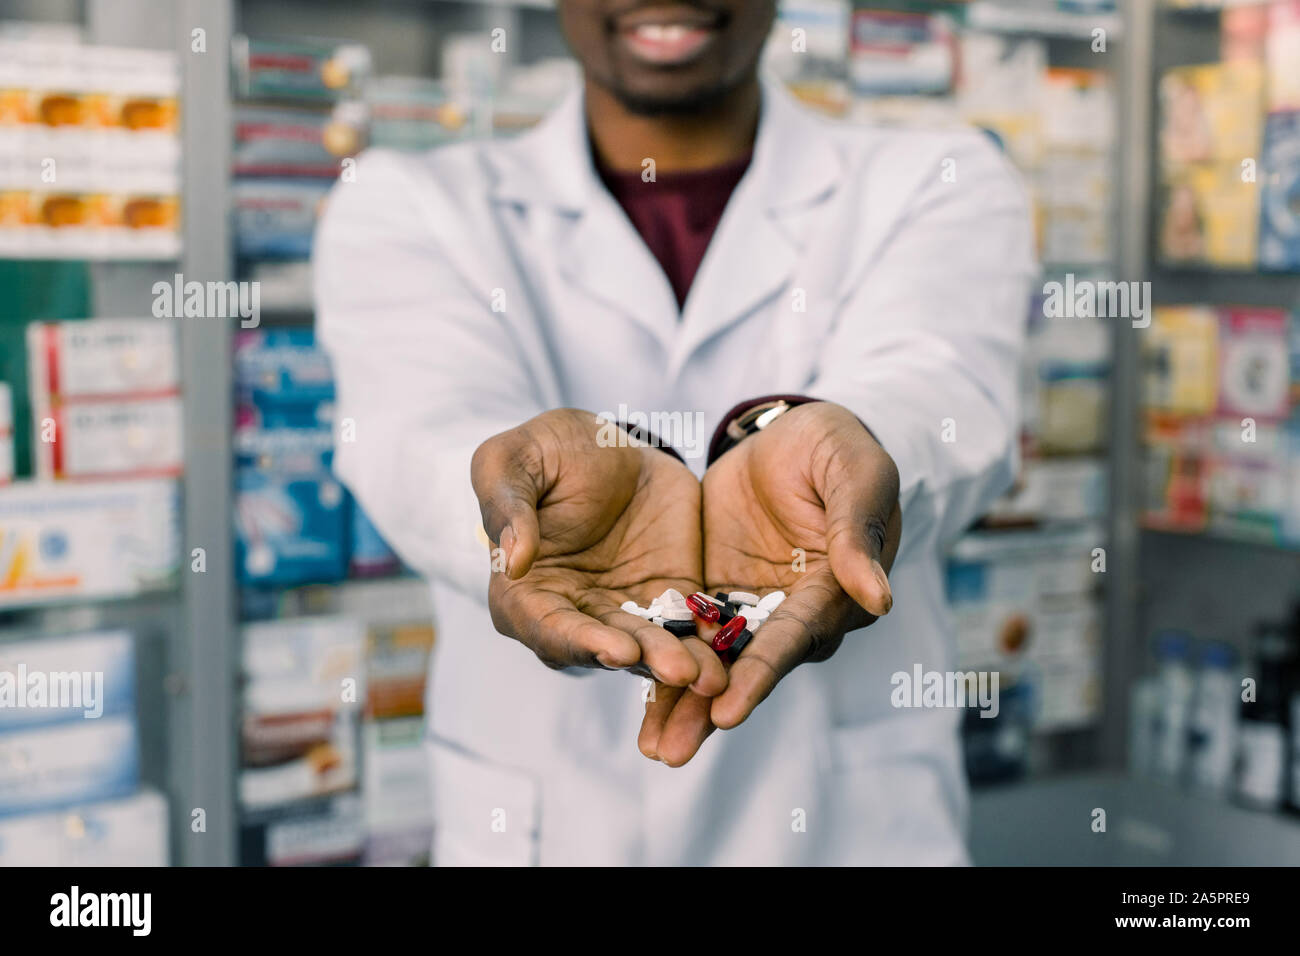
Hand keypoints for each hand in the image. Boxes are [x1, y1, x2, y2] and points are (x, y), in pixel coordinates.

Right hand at [471, 408, 725, 693]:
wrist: (610, 442)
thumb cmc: (546, 450)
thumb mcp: (512, 460)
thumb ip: (507, 506)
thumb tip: (515, 560)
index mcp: (523, 593)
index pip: (547, 629)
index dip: (580, 643)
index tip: (617, 648)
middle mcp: (573, 615)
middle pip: (606, 649)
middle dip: (645, 659)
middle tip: (681, 670)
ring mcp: (623, 611)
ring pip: (652, 646)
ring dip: (682, 663)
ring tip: (714, 674)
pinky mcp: (669, 598)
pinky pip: (691, 625)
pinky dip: (710, 642)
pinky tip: (735, 651)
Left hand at [639, 402, 900, 765]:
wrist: (794, 435)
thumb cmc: (838, 450)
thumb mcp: (856, 475)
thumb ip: (856, 532)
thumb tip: (879, 600)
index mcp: (834, 593)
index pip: (794, 639)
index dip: (761, 674)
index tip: (727, 710)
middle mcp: (794, 615)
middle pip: (750, 668)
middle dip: (710, 710)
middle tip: (670, 752)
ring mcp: (753, 609)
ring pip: (716, 661)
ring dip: (682, 702)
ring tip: (650, 746)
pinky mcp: (717, 593)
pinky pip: (687, 631)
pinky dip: (662, 660)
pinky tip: (628, 690)